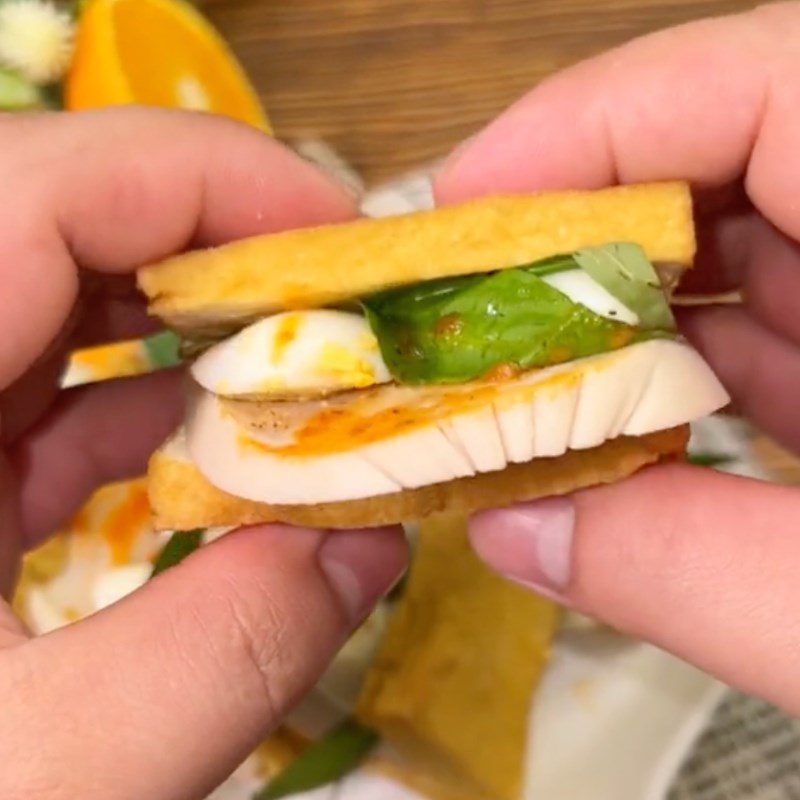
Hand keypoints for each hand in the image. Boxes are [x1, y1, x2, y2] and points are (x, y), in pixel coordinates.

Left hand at [0, 109, 405, 798]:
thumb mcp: (42, 772)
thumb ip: (223, 656)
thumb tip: (371, 543)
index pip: (40, 185)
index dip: (211, 181)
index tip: (346, 247)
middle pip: (62, 222)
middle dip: (224, 258)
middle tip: (347, 316)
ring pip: (59, 305)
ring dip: (194, 340)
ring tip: (304, 391)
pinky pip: (40, 395)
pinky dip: (142, 417)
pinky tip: (217, 468)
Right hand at [437, 2, 799, 713]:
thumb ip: (699, 575)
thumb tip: (508, 533)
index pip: (759, 85)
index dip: (583, 130)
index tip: (458, 209)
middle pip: (717, 176)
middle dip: (568, 252)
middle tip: (454, 322)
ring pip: (725, 269)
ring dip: (607, 334)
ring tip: (501, 388)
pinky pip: (760, 344)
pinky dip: (670, 389)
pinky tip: (600, 437)